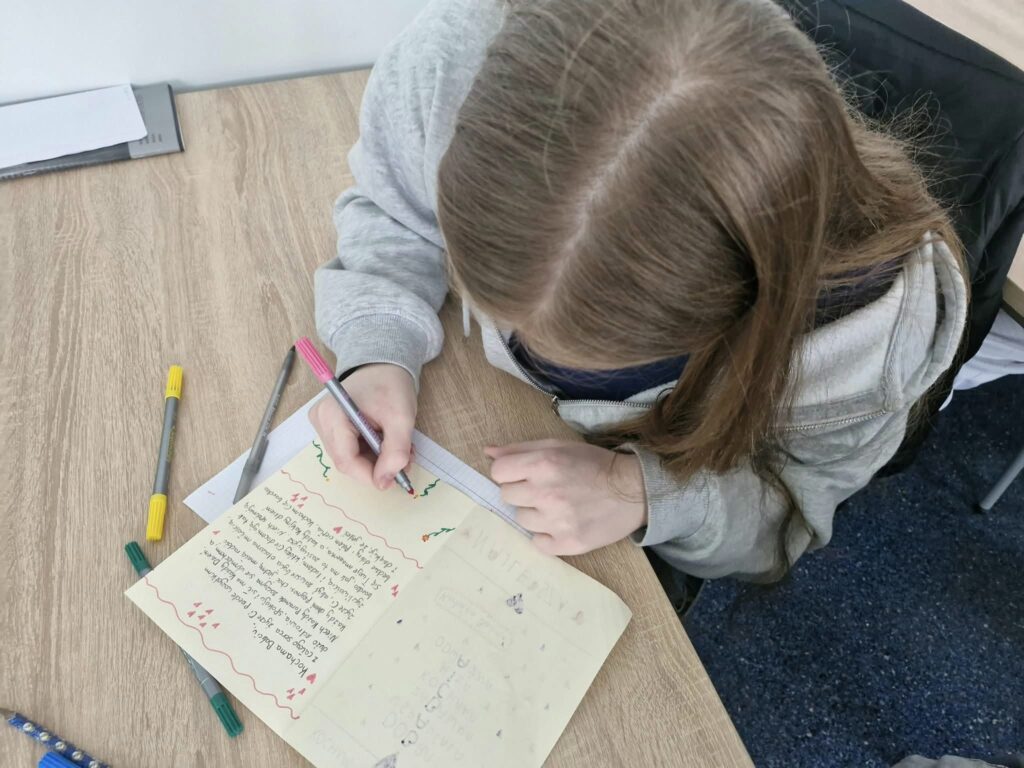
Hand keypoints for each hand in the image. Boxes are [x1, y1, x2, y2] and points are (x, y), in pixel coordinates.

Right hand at [309, 363, 416, 490]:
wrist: (382, 366)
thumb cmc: (391, 385)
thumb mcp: (401, 418)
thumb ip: (395, 451)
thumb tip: (383, 483)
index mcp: (333, 415)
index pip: (346, 460)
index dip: (370, 475)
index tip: (395, 478)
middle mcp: (321, 421)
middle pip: (347, 461)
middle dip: (376, 466)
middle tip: (404, 458)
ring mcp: (322, 424)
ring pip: (349, 458)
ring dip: (375, 460)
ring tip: (398, 447)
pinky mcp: (329, 426)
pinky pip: (349, 450)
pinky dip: (370, 452)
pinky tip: (385, 441)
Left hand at [486, 440, 646, 555]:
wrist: (633, 490)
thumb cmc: (594, 464)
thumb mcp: (558, 446)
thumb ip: (520, 449)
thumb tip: (488, 452)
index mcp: (542, 464)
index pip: (498, 472)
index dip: (508, 472)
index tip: (522, 474)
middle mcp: (546, 493)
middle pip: (507, 496)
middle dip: (522, 491)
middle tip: (545, 489)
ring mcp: (556, 522)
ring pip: (521, 520)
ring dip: (535, 513)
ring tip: (558, 505)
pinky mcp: (567, 544)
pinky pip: (538, 543)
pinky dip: (547, 535)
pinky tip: (562, 524)